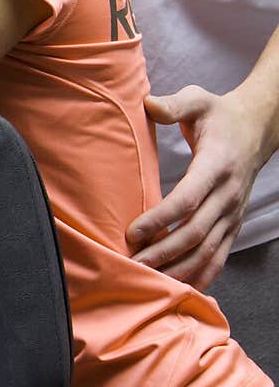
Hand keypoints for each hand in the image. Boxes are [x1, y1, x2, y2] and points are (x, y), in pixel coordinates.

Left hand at [126, 85, 265, 289]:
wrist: (256, 128)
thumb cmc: (219, 115)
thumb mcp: (199, 99)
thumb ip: (174, 104)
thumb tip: (148, 103)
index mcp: (216, 165)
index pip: (188, 199)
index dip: (160, 218)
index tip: (133, 231)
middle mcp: (228, 194)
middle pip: (195, 233)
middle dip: (163, 252)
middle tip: (131, 263)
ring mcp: (234, 213)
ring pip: (207, 251)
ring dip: (179, 269)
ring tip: (148, 280)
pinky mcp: (234, 224)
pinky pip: (220, 256)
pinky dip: (202, 275)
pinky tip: (180, 287)